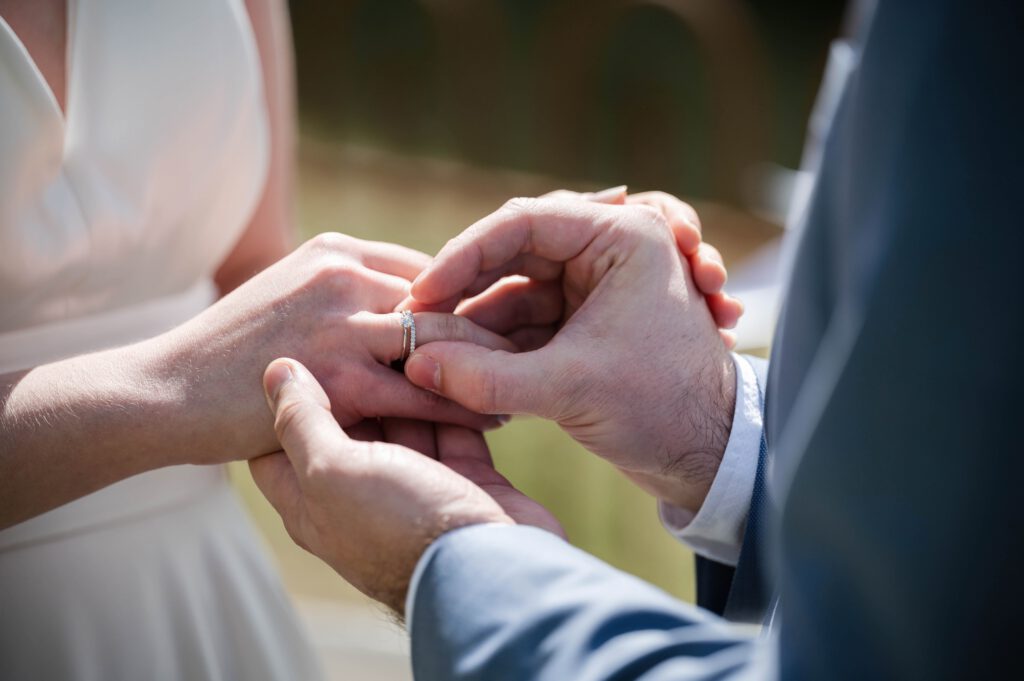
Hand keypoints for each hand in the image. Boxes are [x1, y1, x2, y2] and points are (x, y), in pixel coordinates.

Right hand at [151, 233, 512, 465]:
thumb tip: (410, 306)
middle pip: (445, 295)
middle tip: (539, 348)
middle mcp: (342, 275)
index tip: (510, 320)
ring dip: (488, 362)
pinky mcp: (333, 373)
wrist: (166, 389)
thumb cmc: (231, 350)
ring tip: (525, 381)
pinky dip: (461, 402)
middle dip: (495, 323)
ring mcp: (337, 321)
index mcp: (335, 250)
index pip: (430, 266)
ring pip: (441, 338)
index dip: (474, 295)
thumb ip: (348, 293)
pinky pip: (419, 388)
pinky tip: (493, 414)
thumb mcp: (291, 296)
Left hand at [249, 358, 560, 613]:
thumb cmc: (401, 526)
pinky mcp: (462, 477)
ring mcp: (414, 485)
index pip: (281, 438)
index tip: (300, 346)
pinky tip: (458, 361)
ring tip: (417, 334)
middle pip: (351, 419)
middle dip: (360, 374)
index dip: (287, 393)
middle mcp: (360, 491)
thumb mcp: (333, 473)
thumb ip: (301, 420)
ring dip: (412, 381)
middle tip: (368, 325)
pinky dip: (455, 398)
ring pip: (405, 417)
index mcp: (314, 499)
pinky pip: (453, 427)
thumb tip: (275, 370)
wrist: (492, 568)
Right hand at [403, 198, 735, 512]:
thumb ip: (484, 377)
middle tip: (417, 319)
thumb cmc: (664, 408)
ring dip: (476, 323)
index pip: (523, 222)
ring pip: (514, 292)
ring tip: (434, 354)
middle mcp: (607, 253)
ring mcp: (594, 291)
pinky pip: (524, 324)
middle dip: (466, 289)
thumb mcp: (569, 389)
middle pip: (512, 253)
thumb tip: (414, 363)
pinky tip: (461, 370)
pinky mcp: (583, 328)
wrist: (710, 458)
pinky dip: (494, 346)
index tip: (423, 292)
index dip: (464, 255)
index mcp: (622, 237)